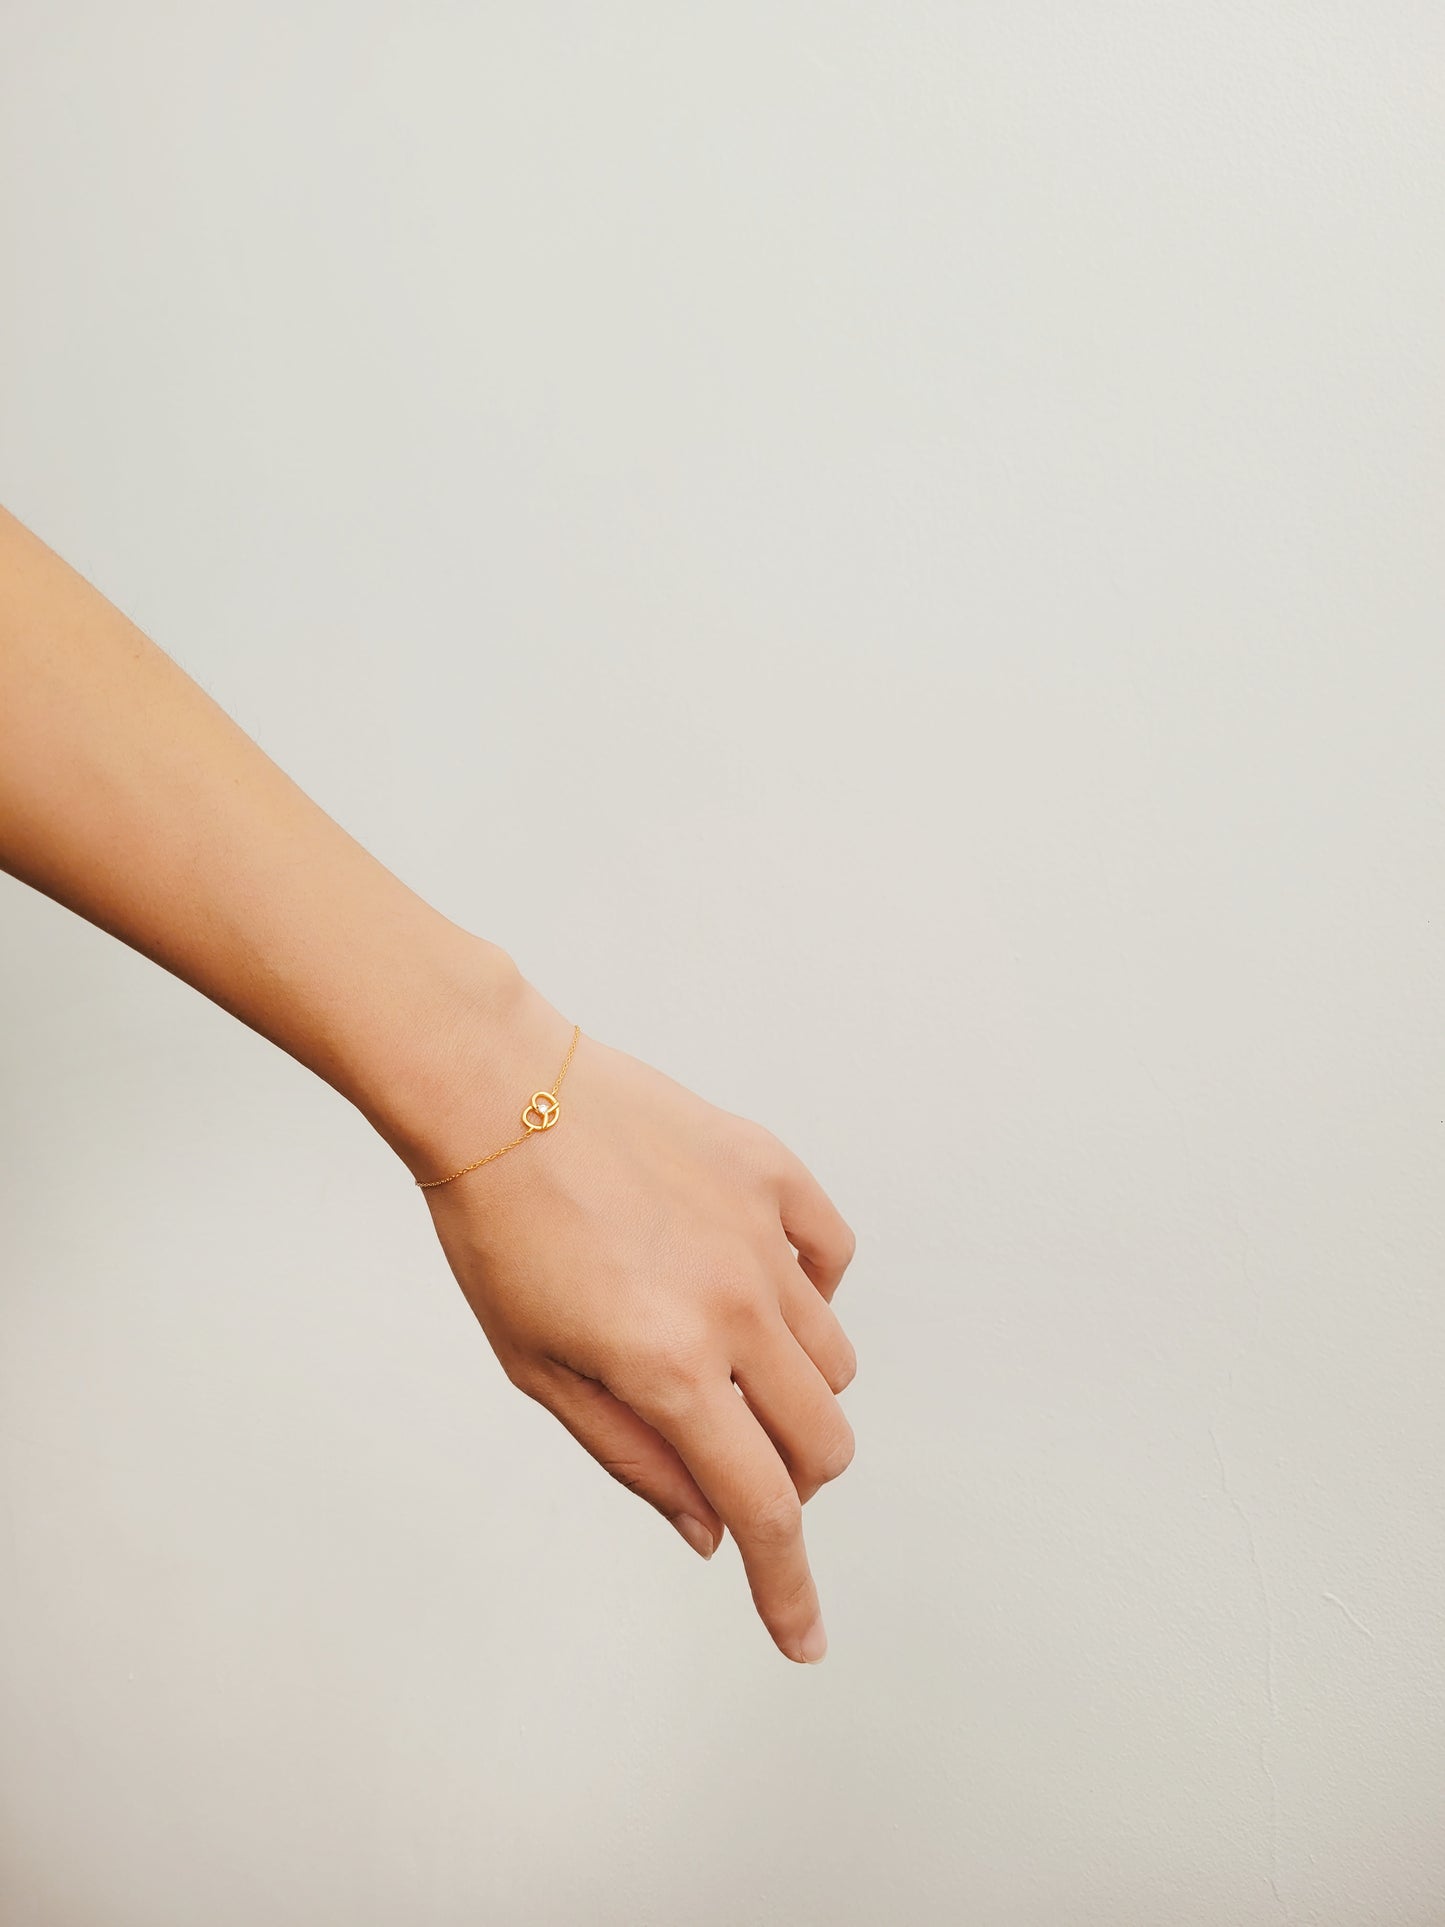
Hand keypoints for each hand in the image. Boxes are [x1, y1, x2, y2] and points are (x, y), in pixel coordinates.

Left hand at [418, 989, 857, 1663]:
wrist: (498, 1092)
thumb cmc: (498, 1233)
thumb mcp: (538, 1369)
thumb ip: (632, 1456)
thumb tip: (709, 1530)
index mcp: (668, 1368)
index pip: (759, 1507)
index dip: (785, 1587)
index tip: (802, 1636)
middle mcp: (733, 1307)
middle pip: (821, 1441)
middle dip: (791, 1483)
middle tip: (734, 1461)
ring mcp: (762, 1236)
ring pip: (833, 1358)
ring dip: (794, 1391)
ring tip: (716, 1352)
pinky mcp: (773, 1172)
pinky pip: (834, 1257)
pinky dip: (810, 1291)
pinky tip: (754, 1283)